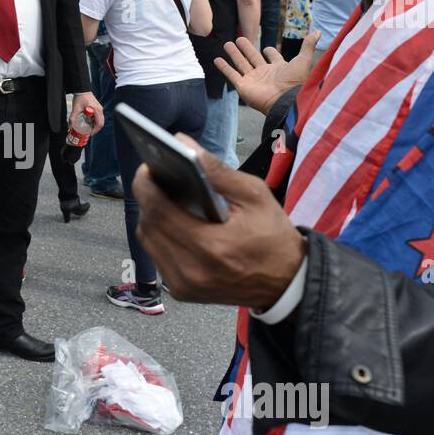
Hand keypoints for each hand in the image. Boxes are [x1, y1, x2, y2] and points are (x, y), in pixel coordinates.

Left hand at [70, 91, 104, 134]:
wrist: (82, 89)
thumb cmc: (81, 97)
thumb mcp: (76, 108)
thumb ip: (73, 118)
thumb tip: (70, 126)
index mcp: (96, 110)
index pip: (99, 124)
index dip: (95, 130)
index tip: (89, 133)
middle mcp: (100, 110)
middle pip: (101, 123)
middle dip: (95, 129)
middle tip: (88, 132)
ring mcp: (99, 108)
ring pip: (99, 120)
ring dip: (94, 125)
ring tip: (88, 127)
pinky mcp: (97, 108)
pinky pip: (98, 117)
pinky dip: (94, 121)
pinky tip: (88, 121)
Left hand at [132, 135, 304, 310]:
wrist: (287, 282)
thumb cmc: (274, 236)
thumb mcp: (254, 195)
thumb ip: (216, 169)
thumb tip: (182, 143)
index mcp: (211, 248)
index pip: (159, 212)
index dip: (146, 185)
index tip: (147, 165)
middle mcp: (191, 271)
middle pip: (148, 225)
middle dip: (147, 196)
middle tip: (156, 175)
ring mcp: (184, 285)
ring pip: (147, 241)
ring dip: (151, 215)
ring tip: (163, 194)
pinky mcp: (182, 291)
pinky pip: (157, 255)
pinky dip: (160, 234)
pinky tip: (172, 218)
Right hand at [214, 30, 318, 114]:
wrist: (284, 100)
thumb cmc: (295, 82)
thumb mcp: (303, 60)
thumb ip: (307, 45)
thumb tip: (318, 31)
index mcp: (279, 69)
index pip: (273, 58)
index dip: (271, 52)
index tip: (267, 48)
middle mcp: (265, 74)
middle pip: (253, 58)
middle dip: (247, 49)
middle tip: (240, 38)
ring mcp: (253, 80)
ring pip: (241, 64)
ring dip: (234, 54)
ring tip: (227, 43)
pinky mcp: (243, 86)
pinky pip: (231, 75)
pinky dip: (224, 68)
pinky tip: (217, 60)